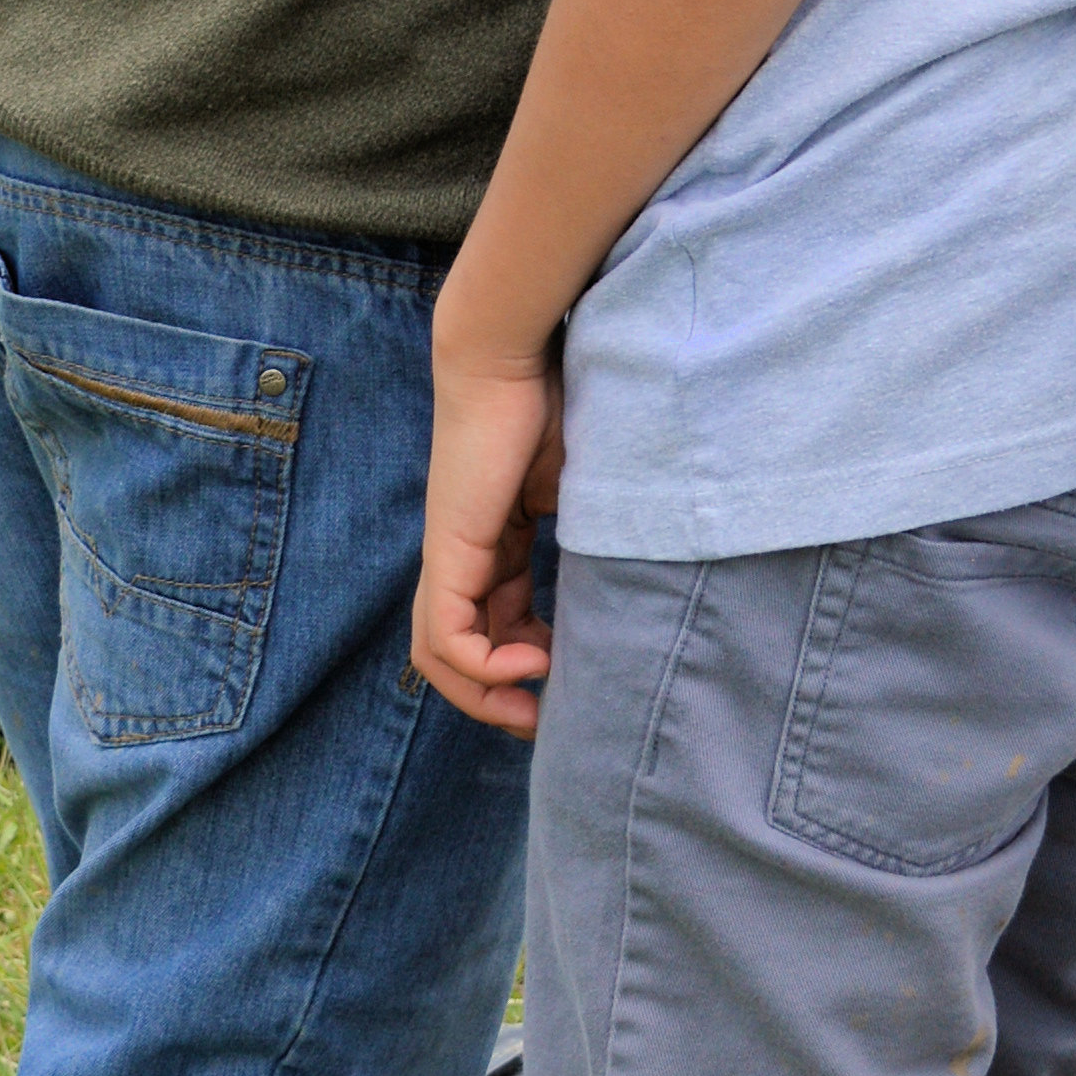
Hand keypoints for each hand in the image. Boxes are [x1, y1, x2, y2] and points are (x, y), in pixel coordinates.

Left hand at [412, 337, 562, 733]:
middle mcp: (462, 557)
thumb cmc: (557, 403)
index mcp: (492, 546)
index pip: (489, 627)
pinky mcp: (450, 548)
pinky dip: (483, 663)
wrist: (515, 353)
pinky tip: (533, 662)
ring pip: (440, 653)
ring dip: (483, 695)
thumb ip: (591, 536)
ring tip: (530, 708)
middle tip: (541, 722)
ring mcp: (451, 554)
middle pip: (454, 653)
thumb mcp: (582, 488)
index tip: (568, 683)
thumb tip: (635, 580)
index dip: (521, 667)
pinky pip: (447, 632)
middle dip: (495, 700)